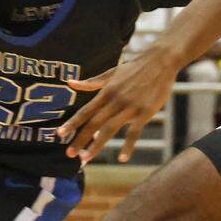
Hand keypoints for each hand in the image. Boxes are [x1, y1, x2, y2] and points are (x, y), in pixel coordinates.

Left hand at [58, 48, 178, 163]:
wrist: (160, 61)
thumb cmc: (135, 68)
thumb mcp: (111, 73)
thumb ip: (91, 82)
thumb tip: (70, 83)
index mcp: (106, 92)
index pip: (85, 111)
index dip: (72, 123)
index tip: (59, 134)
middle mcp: (115, 100)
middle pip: (94, 123)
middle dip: (80, 139)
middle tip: (69, 154)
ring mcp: (130, 107)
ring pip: (110, 129)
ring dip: (97, 145)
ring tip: (86, 158)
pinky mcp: (145, 112)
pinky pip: (135, 132)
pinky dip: (128, 146)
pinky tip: (123, 158)